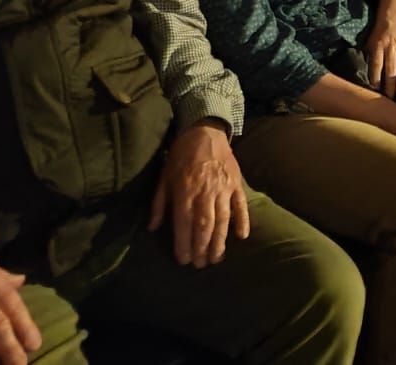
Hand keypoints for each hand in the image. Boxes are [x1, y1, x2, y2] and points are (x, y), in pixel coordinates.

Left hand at [149, 120, 249, 267]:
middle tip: (201, 265)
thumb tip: (152, 228)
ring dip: (220, 241)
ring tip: (216, 258)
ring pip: (223, 219)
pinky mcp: (236, 183)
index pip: (184, 223)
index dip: (184, 244)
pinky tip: (241, 237)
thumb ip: (158, 203)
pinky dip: (243, 220)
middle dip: (203, 248)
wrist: (205, 130)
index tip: (184, 261)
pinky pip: (241, 205)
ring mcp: (223, 187)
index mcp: (185, 190)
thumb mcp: (164, 177)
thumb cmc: (181, 155)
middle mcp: (205, 191)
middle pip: (205, 225)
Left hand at [365, 6, 395, 96]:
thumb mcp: (369, 41)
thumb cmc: (378, 31)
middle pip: (391, 69)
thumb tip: (363, 72)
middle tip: (390, 97)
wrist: (393, 17)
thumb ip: (368, 56)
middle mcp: (391, 48)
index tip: (376, 89)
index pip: (377, 64)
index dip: (376, 77)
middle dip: (390, 84)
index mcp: (378, 46)